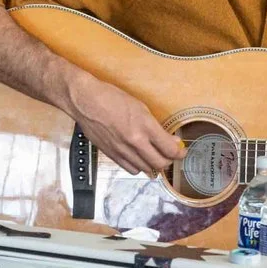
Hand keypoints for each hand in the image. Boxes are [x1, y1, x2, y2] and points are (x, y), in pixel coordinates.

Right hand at [64, 70, 182, 179]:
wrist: (85, 101)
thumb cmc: (112, 98)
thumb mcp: (140, 107)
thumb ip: (155, 126)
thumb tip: (169, 140)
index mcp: (144, 126)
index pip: (170, 149)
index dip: (179, 153)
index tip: (181, 151)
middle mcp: (135, 141)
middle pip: (160, 163)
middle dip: (169, 161)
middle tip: (170, 155)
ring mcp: (122, 150)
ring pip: (146, 169)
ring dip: (153, 165)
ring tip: (154, 156)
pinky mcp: (111, 155)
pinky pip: (130, 169)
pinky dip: (138, 166)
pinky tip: (139, 158)